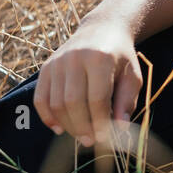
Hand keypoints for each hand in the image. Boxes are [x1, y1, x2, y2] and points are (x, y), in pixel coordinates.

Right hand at [34, 16, 142, 146]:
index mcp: (100, 59)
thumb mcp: (132, 76)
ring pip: (56, 103)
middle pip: (72, 102)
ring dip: (67, 125)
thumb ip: (126, 101)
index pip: (97, 98)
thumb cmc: (120, 57)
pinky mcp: (46, 67)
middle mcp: (75, 58)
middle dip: (81, 127)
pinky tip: (59, 128)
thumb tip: (119, 129)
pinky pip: (40, 98)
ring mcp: (57, 62)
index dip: (100, 122)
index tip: (105, 137)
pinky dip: (47, 117)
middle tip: (90, 141)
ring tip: (80, 135)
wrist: (102, 30)